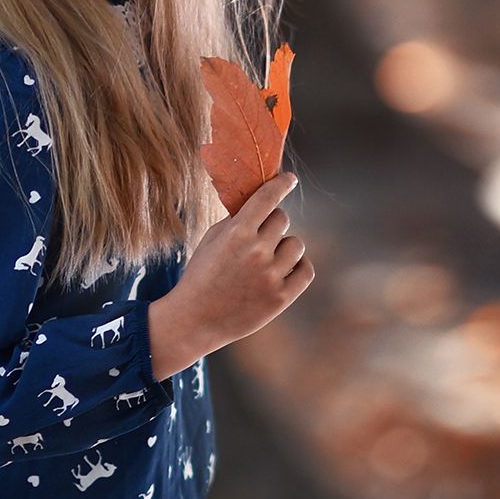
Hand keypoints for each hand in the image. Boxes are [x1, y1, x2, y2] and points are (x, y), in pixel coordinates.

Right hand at [152, 172, 313, 371]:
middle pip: (282, 219)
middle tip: (260, 236)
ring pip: (296, 244)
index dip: (281, 184)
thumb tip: (261, 201)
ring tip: (267, 258)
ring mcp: (271, 276)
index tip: (289, 178)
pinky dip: (298, 266)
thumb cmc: (201, 275)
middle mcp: (257, 251)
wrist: (194, 320)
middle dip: (272, 223)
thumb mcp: (211, 239)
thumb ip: (237, 220)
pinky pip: (305, 270)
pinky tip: (285, 268)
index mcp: (237, 233)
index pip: (268, 198)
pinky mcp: (281, 298)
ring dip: (284, 246)